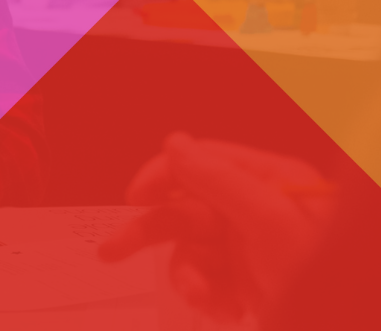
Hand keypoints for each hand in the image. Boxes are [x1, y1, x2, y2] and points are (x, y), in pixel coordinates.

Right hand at [98, 134, 333, 319]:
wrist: (343, 324)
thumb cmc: (326, 276)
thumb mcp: (272, 223)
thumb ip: (221, 180)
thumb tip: (175, 143)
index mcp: (271, 181)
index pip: (202, 161)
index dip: (163, 175)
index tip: (134, 198)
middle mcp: (256, 209)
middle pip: (185, 207)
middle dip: (153, 232)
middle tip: (112, 252)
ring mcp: (248, 246)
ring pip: (188, 249)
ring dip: (189, 276)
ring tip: (204, 298)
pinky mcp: (244, 278)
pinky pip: (203, 279)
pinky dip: (207, 296)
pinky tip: (228, 309)